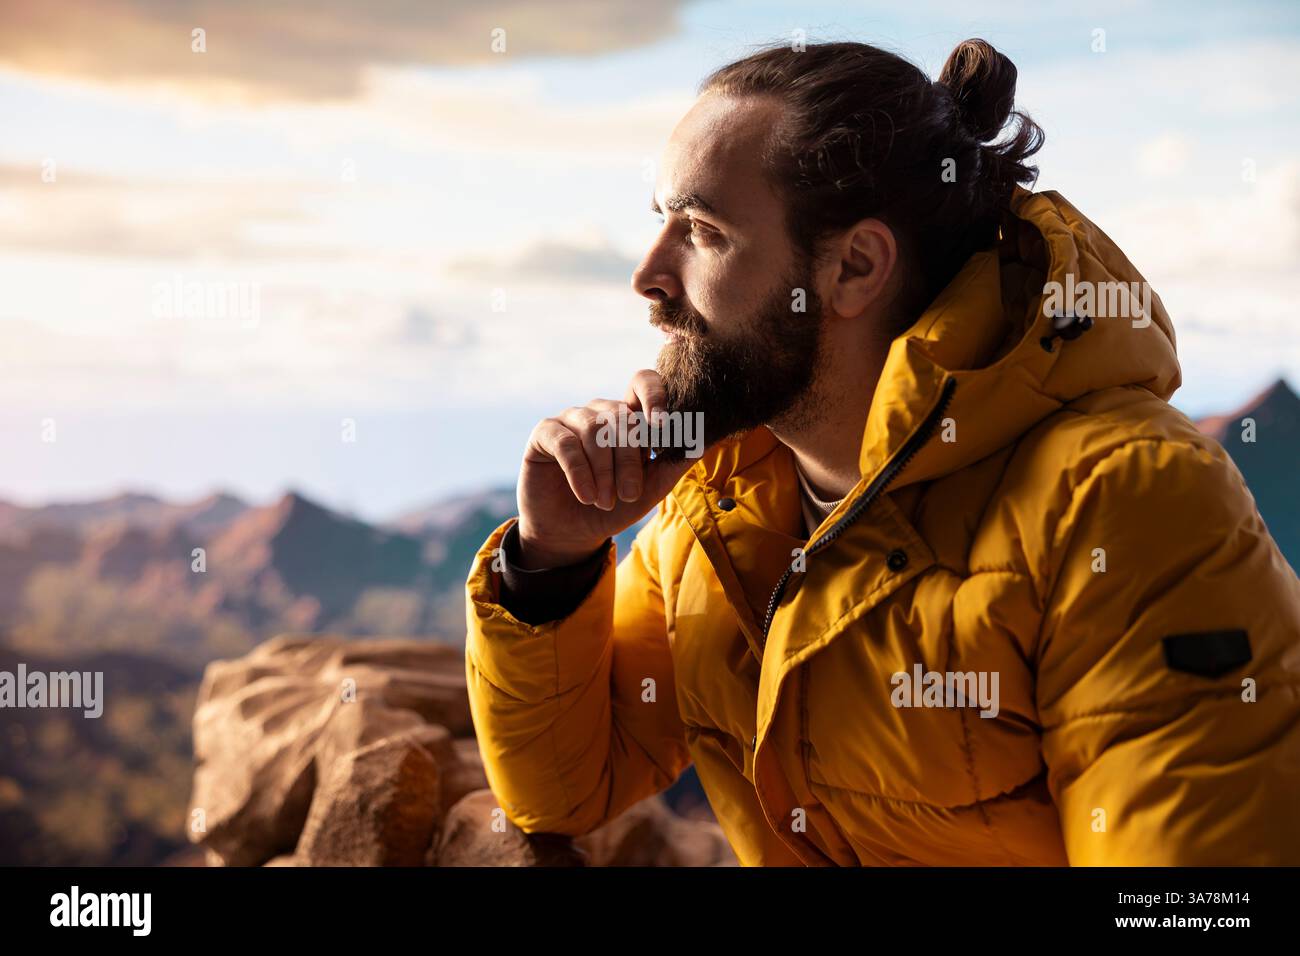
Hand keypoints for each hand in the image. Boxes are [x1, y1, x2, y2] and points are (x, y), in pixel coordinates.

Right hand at [514, 369, 692, 568]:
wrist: (572, 533)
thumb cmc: (613, 506)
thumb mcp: (649, 490)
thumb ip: (672, 465)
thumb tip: (700, 442)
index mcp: (629, 417)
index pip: (643, 382)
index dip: (654, 394)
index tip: (662, 426)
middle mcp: (600, 411)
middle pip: (622, 418)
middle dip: (629, 461)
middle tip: (629, 495)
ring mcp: (571, 419)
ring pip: (594, 429)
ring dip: (603, 471)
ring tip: (604, 501)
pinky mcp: (545, 433)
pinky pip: (566, 442)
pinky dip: (579, 471)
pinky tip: (586, 495)